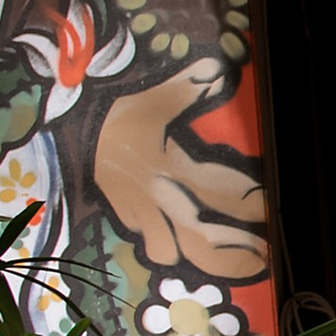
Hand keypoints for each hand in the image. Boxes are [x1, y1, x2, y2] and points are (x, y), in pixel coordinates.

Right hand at [93, 65, 270, 279]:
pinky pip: (147, 241)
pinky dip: (166, 245)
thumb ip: (188, 88)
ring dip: (197, 258)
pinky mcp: (122, 215)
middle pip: (203, 237)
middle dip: (236, 251)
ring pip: (170, 250)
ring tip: (228, 263)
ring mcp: (137, 210)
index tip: (268, 210)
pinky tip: (181, 244)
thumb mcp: (153, 99)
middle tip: (262, 255)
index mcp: (171, 166)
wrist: (67, 130)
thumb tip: (216, 72)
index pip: (221, 192)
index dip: (250, 205)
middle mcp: (158, 195)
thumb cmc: (115, 113)